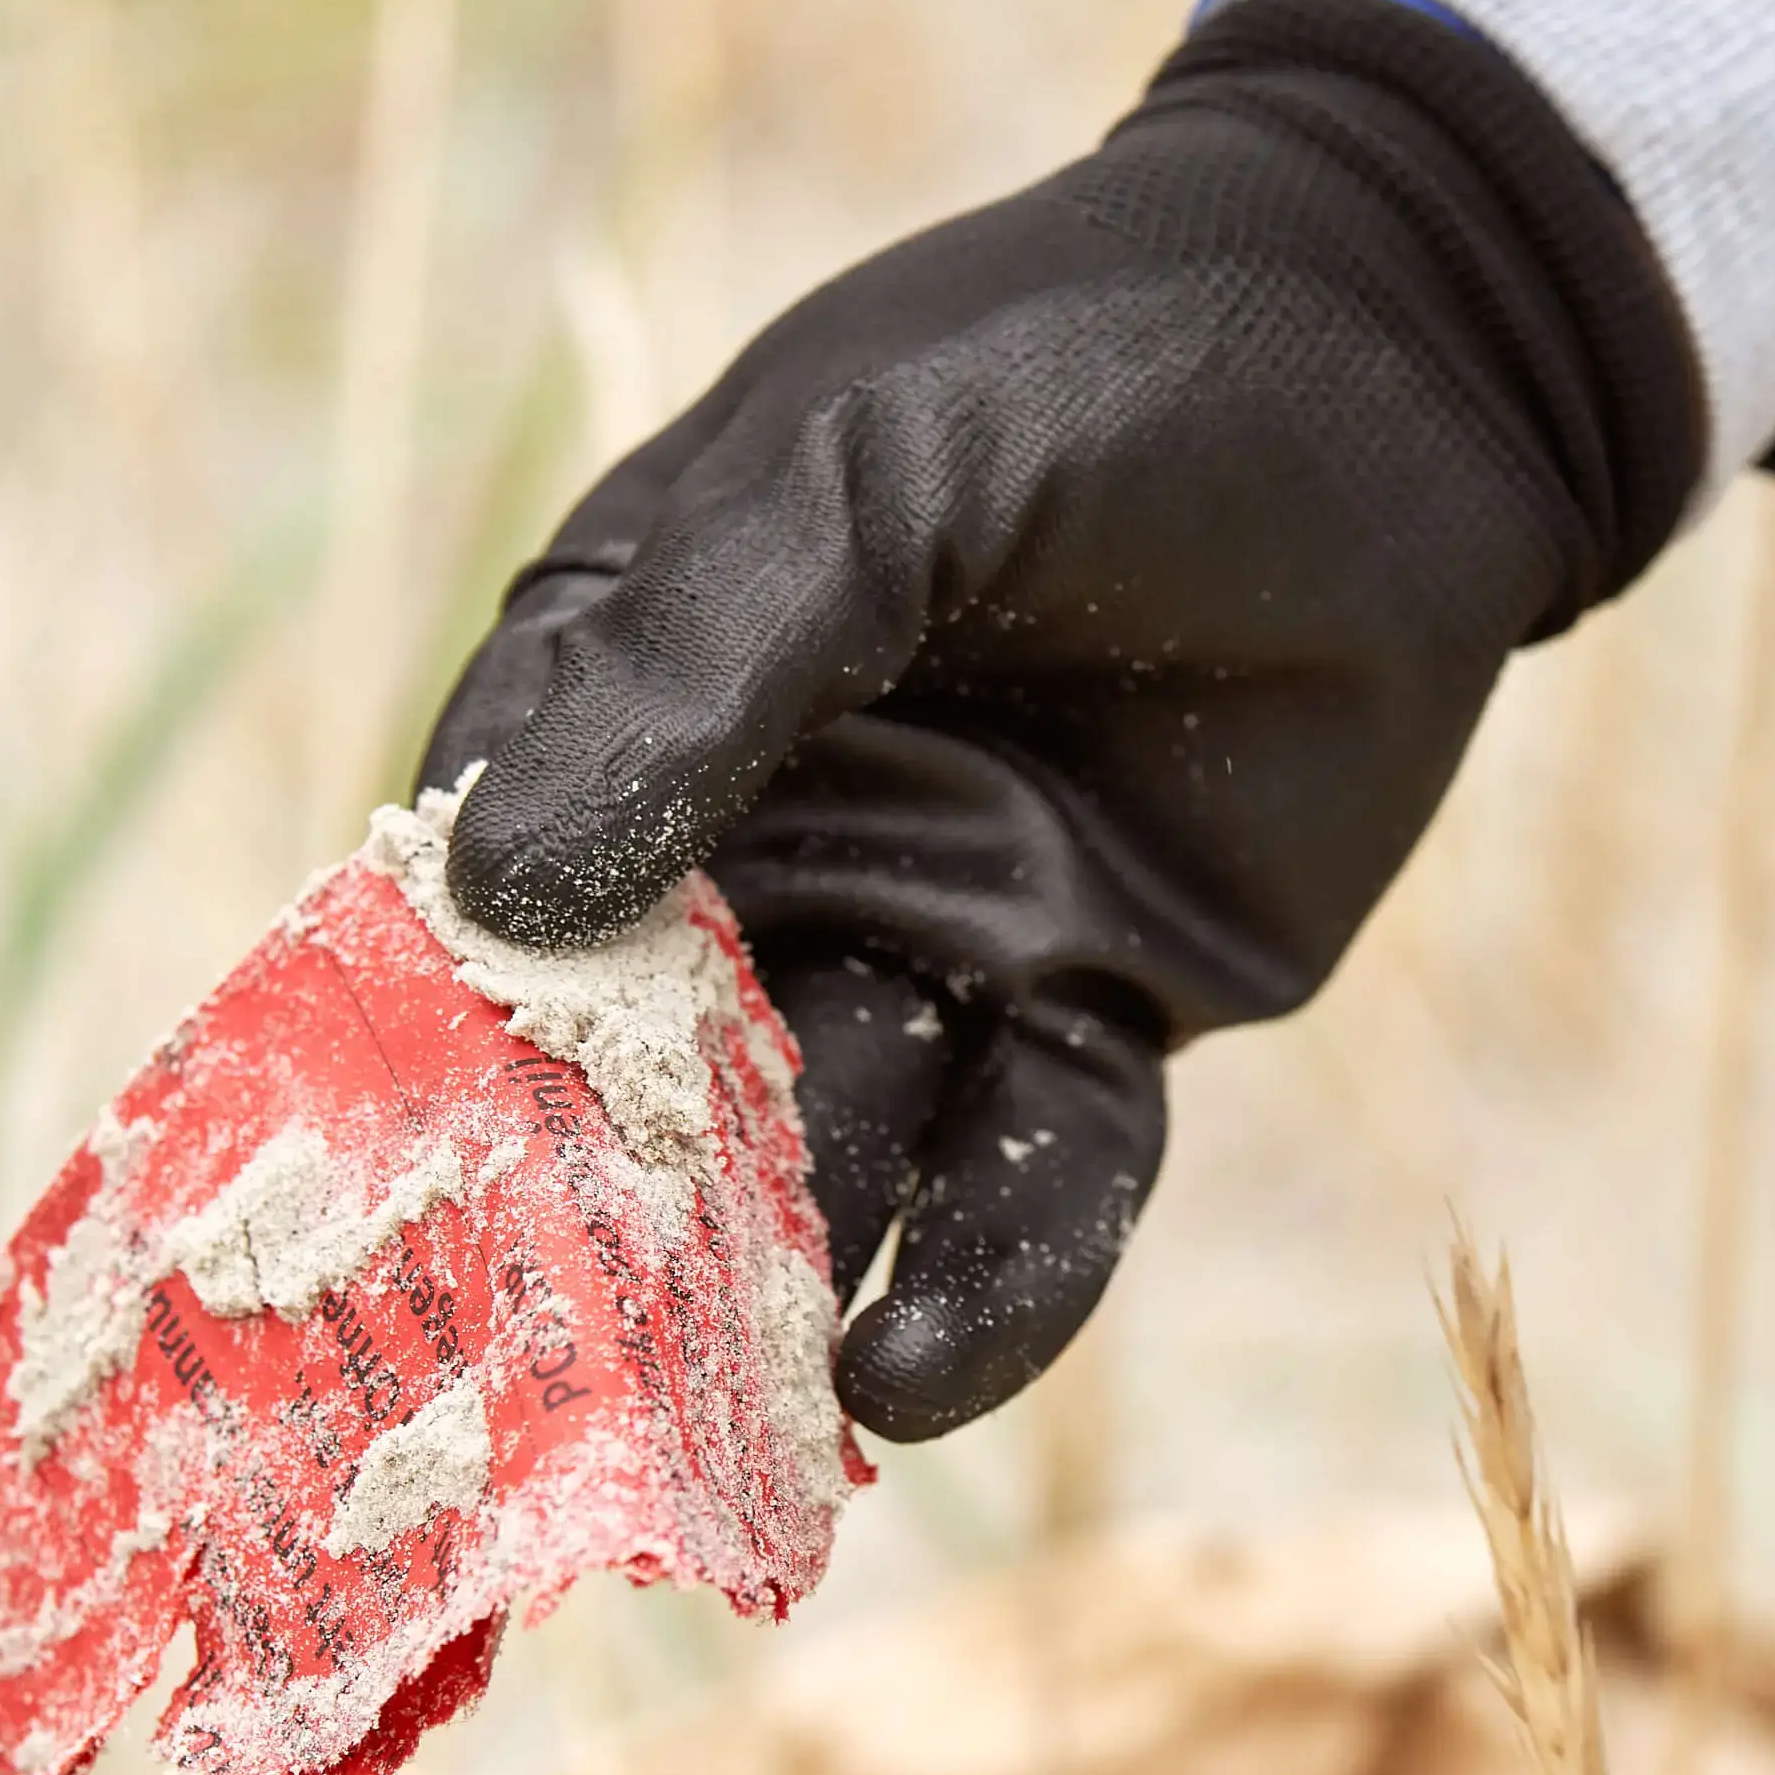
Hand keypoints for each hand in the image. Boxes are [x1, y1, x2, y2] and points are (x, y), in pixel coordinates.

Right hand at [417, 0, 1699, 1436]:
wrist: (1409, 360)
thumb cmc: (1094, 361)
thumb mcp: (866, 469)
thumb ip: (702, 669)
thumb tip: (498, 898)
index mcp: (637, 681)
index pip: (489, 881)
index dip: (431, 1028)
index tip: (366, 1178)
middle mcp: (762, 836)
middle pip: (642, 1061)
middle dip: (587, 1211)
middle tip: (528, 1376)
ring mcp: (930, 931)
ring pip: (825, 1147)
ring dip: (770, 1280)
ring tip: (716, 1414)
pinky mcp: (1096, 1007)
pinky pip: (1033, 1178)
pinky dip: (981, 1284)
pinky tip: (910, 1375)